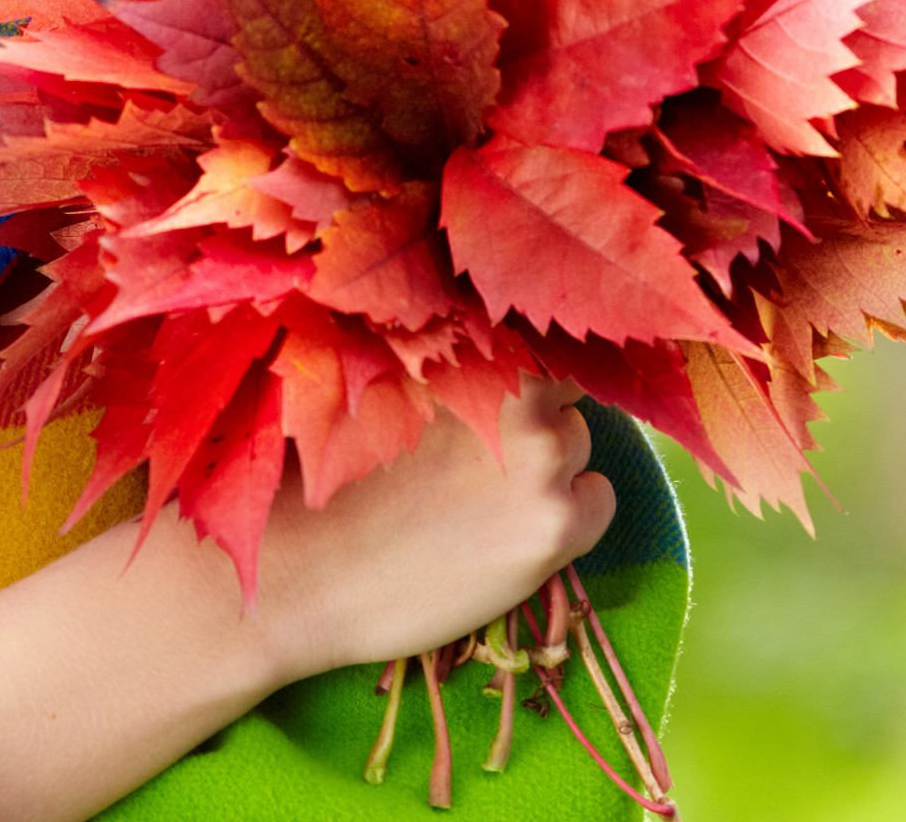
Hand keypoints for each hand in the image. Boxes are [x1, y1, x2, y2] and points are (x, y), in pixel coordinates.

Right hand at [245, 378, 615, 681]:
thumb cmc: (331, 479)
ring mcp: (545, 458)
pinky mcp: (558, 524)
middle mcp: (520, 393)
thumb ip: (451, 366)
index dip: (537, 358)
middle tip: (487, 454)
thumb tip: (494, 348)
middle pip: (568, 390)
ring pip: (580, 444)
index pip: (546, 333)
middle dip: (540, 414)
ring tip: (484, 498)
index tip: (521, 381)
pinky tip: (512, 531)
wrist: (306, 571)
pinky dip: (571, 513)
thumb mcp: (388, 390)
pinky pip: (598, 500)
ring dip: (551, 464)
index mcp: (475, 352)